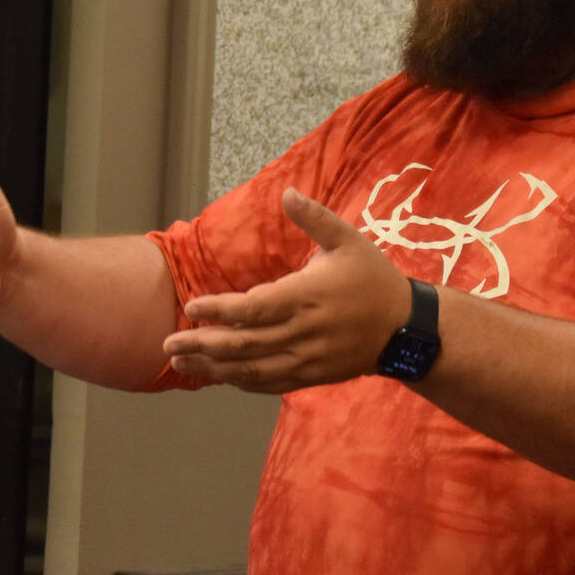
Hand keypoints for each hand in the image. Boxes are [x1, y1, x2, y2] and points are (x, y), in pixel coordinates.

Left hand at [161, 189, 412, 393]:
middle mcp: (303, 331)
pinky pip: (270, 382)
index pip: (254, 308)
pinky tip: (218, 375)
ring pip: (251, 368)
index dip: (219, 310)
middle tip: (168, 342)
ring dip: (212, 367)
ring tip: (179, 362)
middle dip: (202, 344)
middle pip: (244, 343)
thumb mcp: (349, 240)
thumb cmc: (372, 279)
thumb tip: (287, 192)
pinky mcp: (312, 376)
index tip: (191, 308)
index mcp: (307, 296)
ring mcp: (307, 358)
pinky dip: (240, 380)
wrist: (407, 330)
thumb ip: (315, 218)